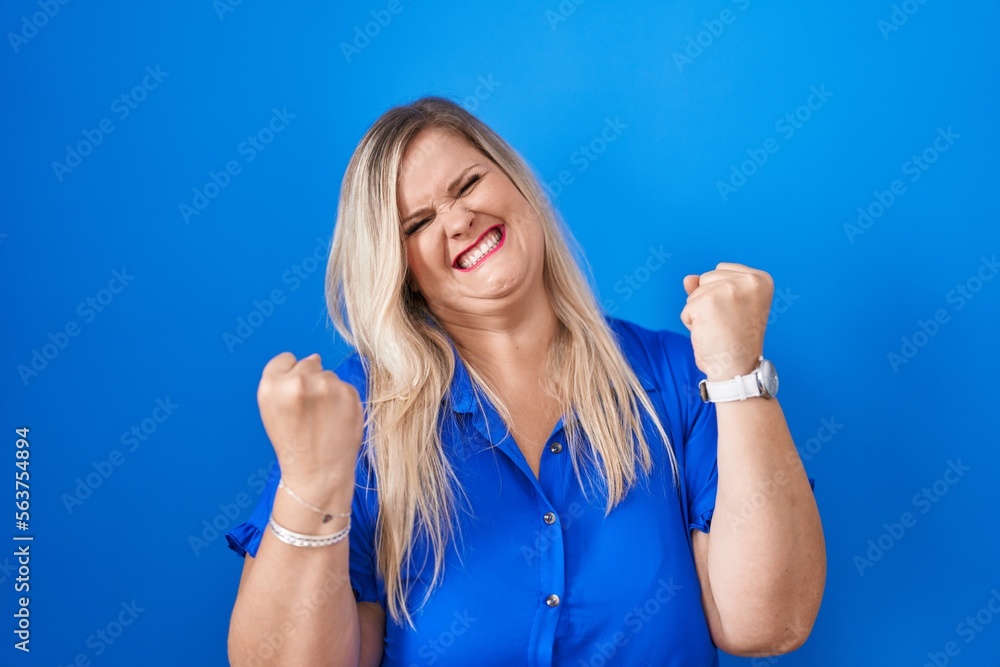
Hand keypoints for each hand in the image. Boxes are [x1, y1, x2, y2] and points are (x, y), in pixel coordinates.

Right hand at [256, 352, 363, 503]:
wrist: (319, 473)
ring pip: (329, 375)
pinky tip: (336, 420)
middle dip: (310, 381)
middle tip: (309, 411)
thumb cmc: (293, 444)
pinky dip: (343, 400)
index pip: (285, 359)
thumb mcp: (271, 410)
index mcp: (272, 385)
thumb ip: (283, 380)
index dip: (289, 376)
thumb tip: (315, 358)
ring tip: (322, 418)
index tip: (292, 396)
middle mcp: (298, 381)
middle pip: (309, 362)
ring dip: (328, 391)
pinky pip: (345, 387)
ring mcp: (326, 386)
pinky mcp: (349, 393)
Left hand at [680, 262, 773, 381]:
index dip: (721, 294)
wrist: (738, 369)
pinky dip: (692, 324)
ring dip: (700, 313)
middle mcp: (748, 281)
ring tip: (720, 328)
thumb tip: (688, 279)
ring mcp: (728, 290)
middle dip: (709, 301)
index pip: (721, 270)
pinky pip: (687, 309)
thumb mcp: (729, 306)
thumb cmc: (736, 341)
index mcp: (760, 279)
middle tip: (728, 323)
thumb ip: (709, 286)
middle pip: (706, 278)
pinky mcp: (708, 302)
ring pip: (694, 293)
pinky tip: (710, 334)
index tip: (737, 314)